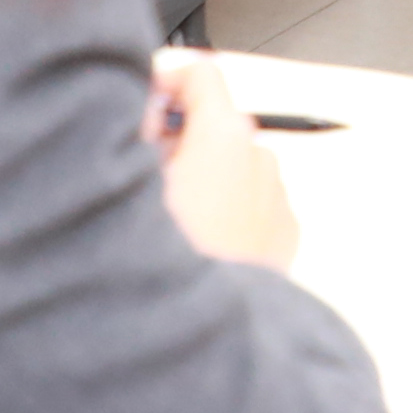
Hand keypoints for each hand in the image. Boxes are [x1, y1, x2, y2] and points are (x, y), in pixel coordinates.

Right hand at [147, 49, 302, 269]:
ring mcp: (278, 199)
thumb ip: (134, 127)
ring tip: (171, 222)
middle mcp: (260, 158)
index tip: (143, 106)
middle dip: (182, 141)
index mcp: (223, 135)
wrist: (194, 338)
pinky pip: (253, 206)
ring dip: (207, 179)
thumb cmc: (158, 261)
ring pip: (235, 169)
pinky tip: (199, 246)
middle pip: (216, 125)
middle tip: (142, 179)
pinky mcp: (285, 237)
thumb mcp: (127, 181)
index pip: (201, 73)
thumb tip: (143, 106)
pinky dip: (230, 211)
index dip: (166, 83)